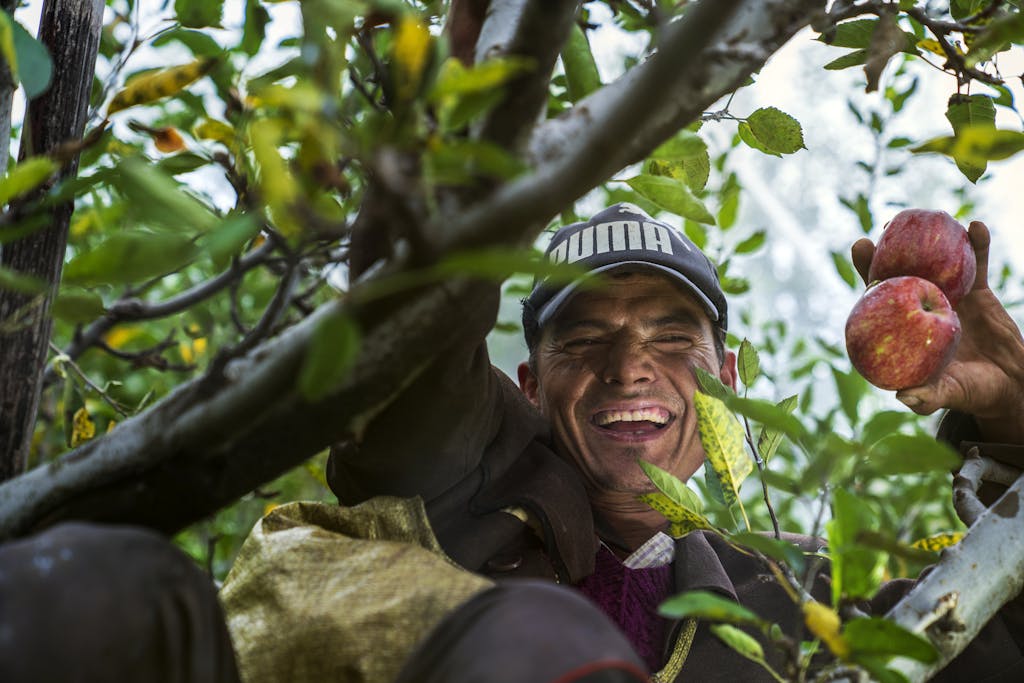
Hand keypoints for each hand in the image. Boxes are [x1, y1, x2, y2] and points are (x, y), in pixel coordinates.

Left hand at [852, 221, 1023, 443]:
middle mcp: (920, 307)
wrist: (1010, 385)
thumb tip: (904, 397)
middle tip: (884, 228)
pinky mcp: (978, 292)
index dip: (867, 273)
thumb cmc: (970, 393)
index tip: (858, 248)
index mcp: (904, 329)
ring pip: (937, 262)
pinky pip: (978, 265)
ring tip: (931, 216)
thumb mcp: (948, 395)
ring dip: (933, 239)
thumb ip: (928, 397)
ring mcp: (949, 296)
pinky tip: (976, 227)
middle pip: (901, 271)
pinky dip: (977, 246)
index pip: (879, 297)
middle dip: (889, 248)